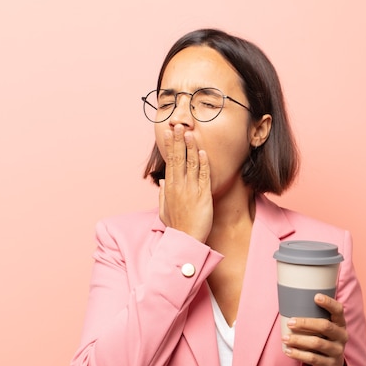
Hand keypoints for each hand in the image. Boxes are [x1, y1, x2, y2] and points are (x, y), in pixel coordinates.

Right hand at [159, 125, 212, 241]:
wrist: (186, 240)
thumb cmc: (177, 225)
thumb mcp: (164, 209)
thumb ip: (163, 193)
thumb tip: (162, 179)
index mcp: (170, 187)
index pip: (170, 161)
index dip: (170, 146)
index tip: (168, 133)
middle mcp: (178, 186)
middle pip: (178, 159)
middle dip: (178, 141)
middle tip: (178, 125)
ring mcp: (190, 190)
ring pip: (190, 164)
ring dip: (190, 147)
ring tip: (190, 132)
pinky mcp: (202, 196)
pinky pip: (203, 177)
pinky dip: (203, 164)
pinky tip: (203, 152)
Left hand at [282, 294, 348, 365]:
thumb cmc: (323, 340)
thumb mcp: (324, 329)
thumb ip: (315, 317)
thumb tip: (291, 302)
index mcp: (340, 323)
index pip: (338, 310)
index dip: (329, 303)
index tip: (316, 297)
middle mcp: (342, 336)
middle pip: (325, 326)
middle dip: (306, 323)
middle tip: (290, 322)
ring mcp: (337, 351)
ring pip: (317, 343)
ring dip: (299, 340)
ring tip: (285, 338)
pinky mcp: (330, 364)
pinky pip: (313, 358)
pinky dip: (298, 354)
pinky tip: (288, 351)